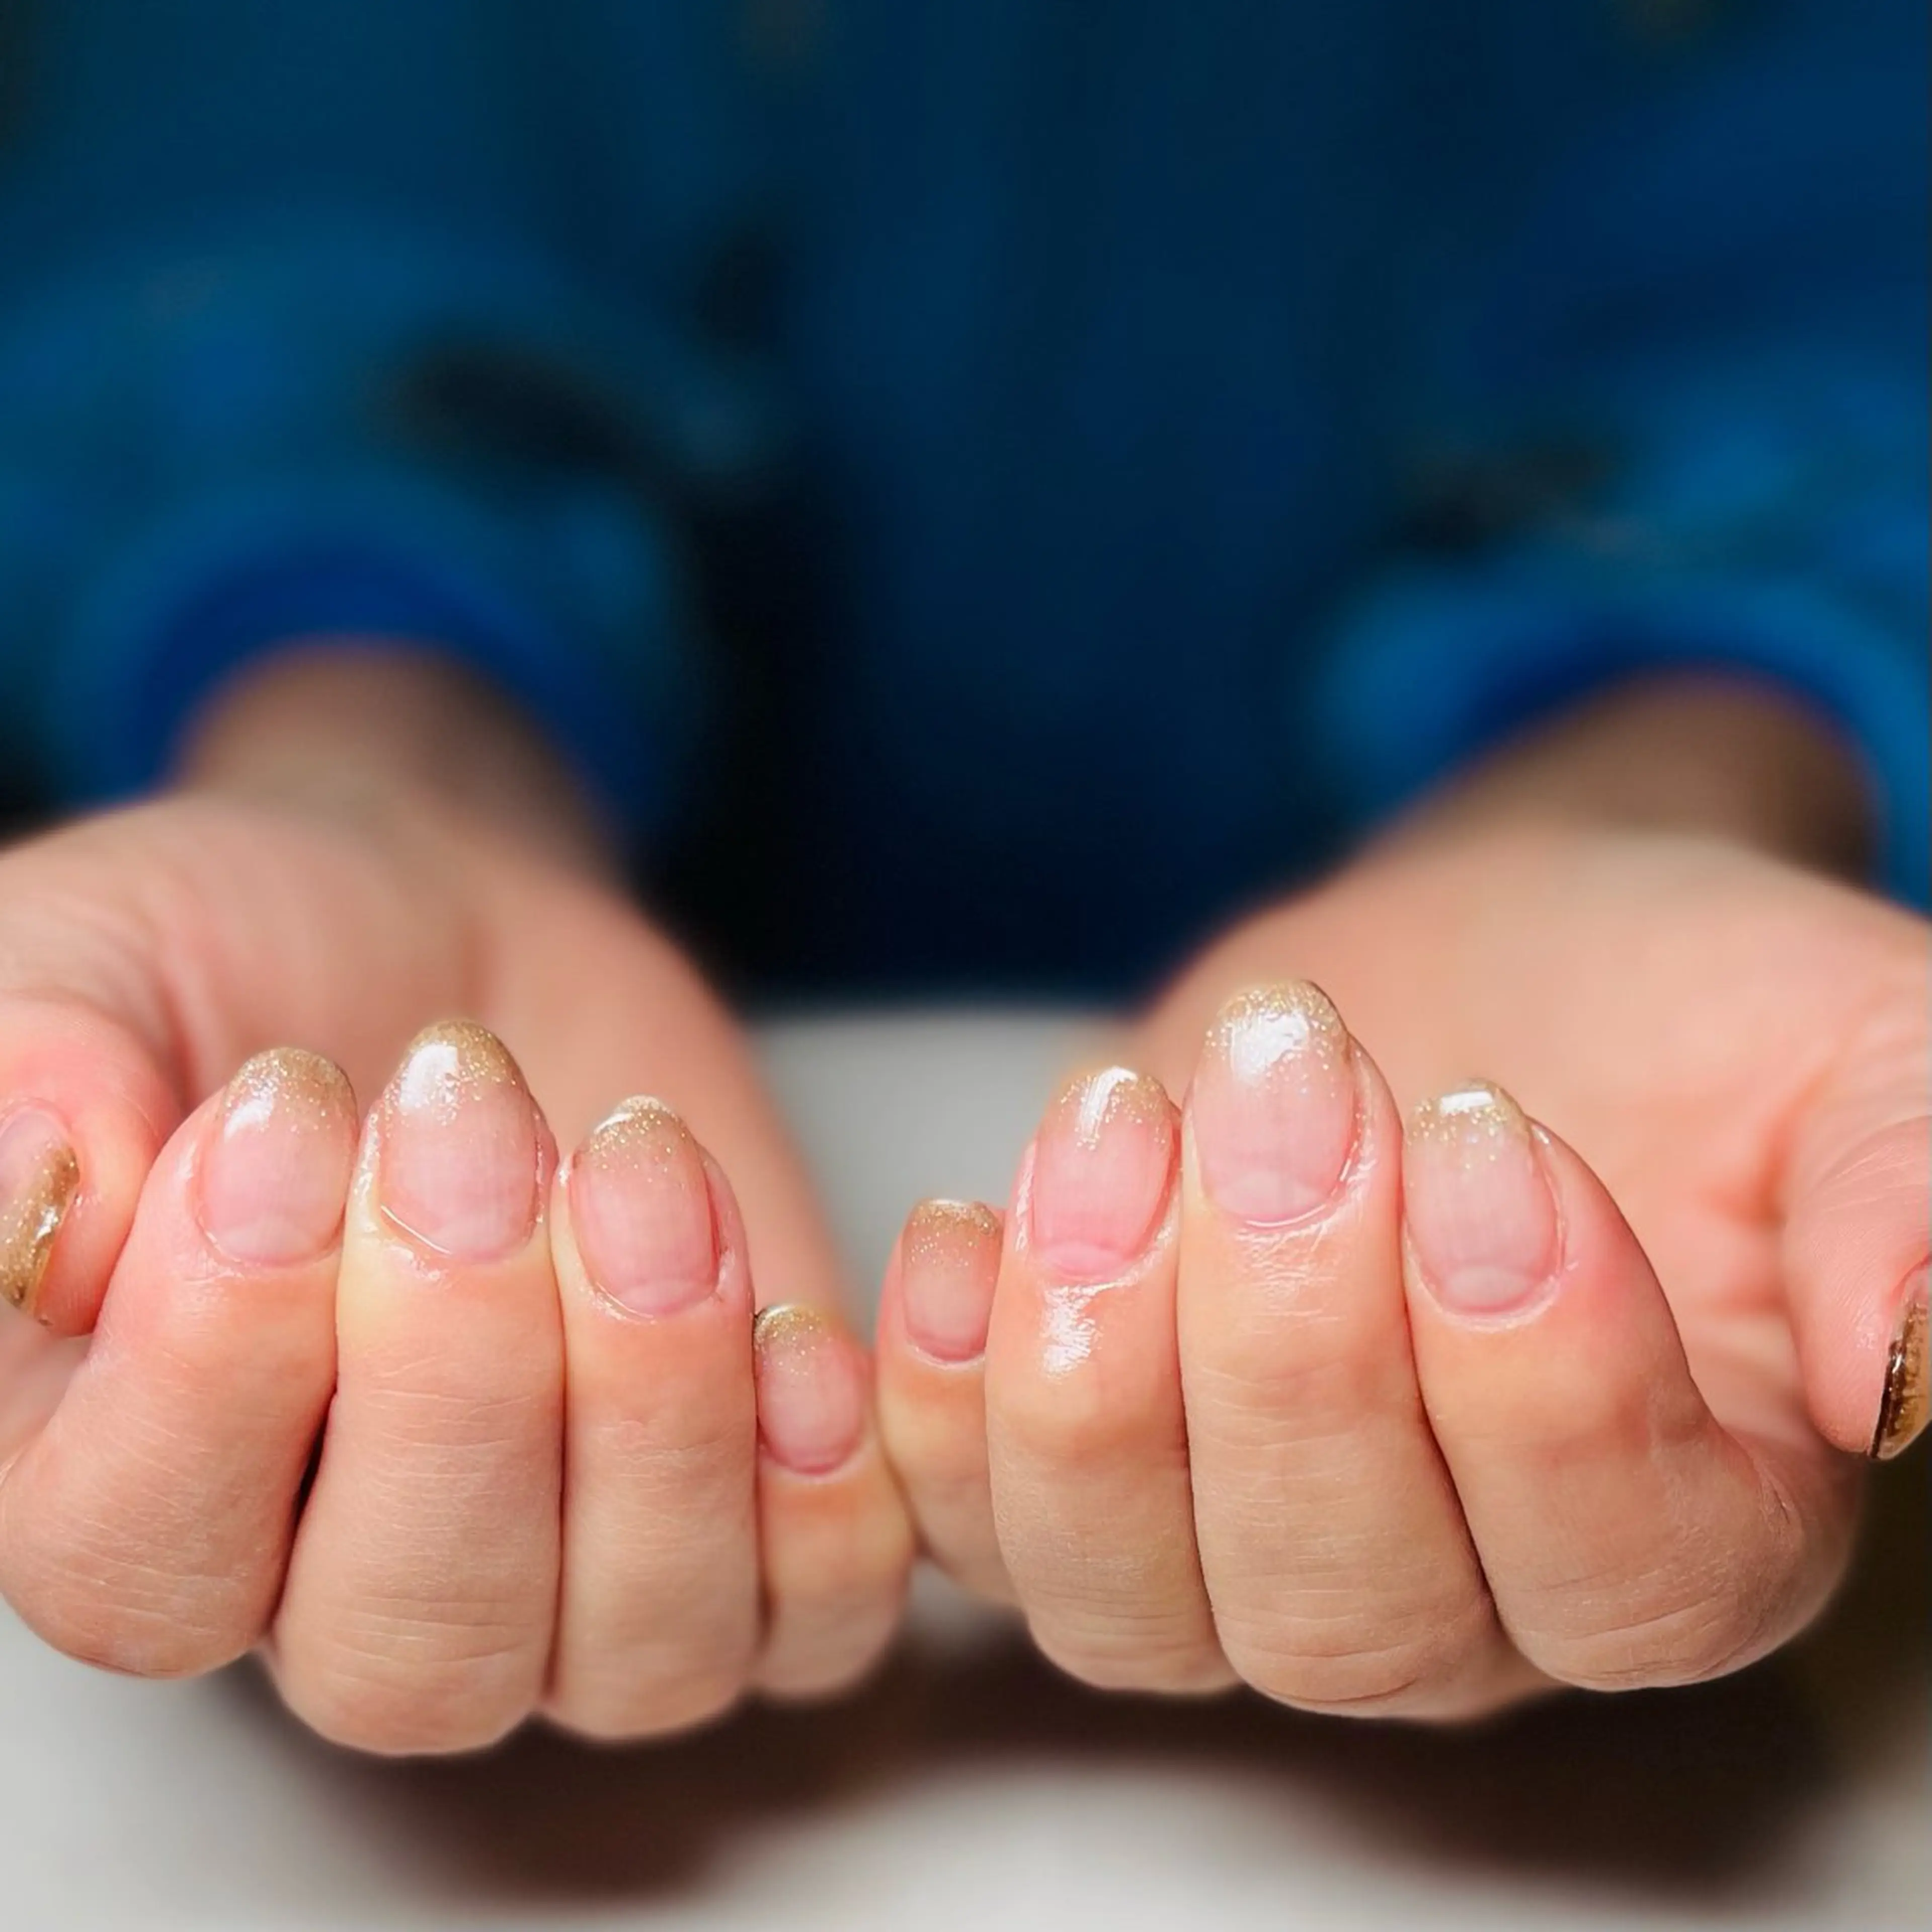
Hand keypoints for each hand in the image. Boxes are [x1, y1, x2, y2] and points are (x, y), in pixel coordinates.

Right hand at [0, 645, 909, 1751]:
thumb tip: (46, 1202)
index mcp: (129, 1480)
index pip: (145, 1563)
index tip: (283, 1115)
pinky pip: (818, 1610)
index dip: (222, 1363)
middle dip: (465, 1373)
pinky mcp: (747, 1511)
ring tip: (637, 1164)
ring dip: (657, 1405)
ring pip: (630, 1650)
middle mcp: (344, 1580)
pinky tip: (798, 1313)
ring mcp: (567, 1571)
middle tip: (475, 1118)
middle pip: (410, 1645)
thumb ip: (31, 1071)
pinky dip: (835, 1483)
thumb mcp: (93, 956)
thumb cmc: (250, 954)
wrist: (456, 941)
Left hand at [877, 681, 1926, 1718]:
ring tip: (1128, 1115)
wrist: (1478, 968)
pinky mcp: (1090, 1473)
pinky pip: (973, 1521)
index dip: (1533, 1371)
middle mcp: (1457, 1601)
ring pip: (1131, 1592)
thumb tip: (1903, 1358)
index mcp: (1685, 1528)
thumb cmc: (1678, 1014)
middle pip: (1344, 1598)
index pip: (1611, 1566)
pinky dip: (941, 1387)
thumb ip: (1913, 1185)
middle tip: (1299, 1079)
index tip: (1488, 1130)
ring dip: (1101, 1350)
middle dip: (1291, 1329)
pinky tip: (968, 1222)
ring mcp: (1241, 1556)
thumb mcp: (1856, 1044)